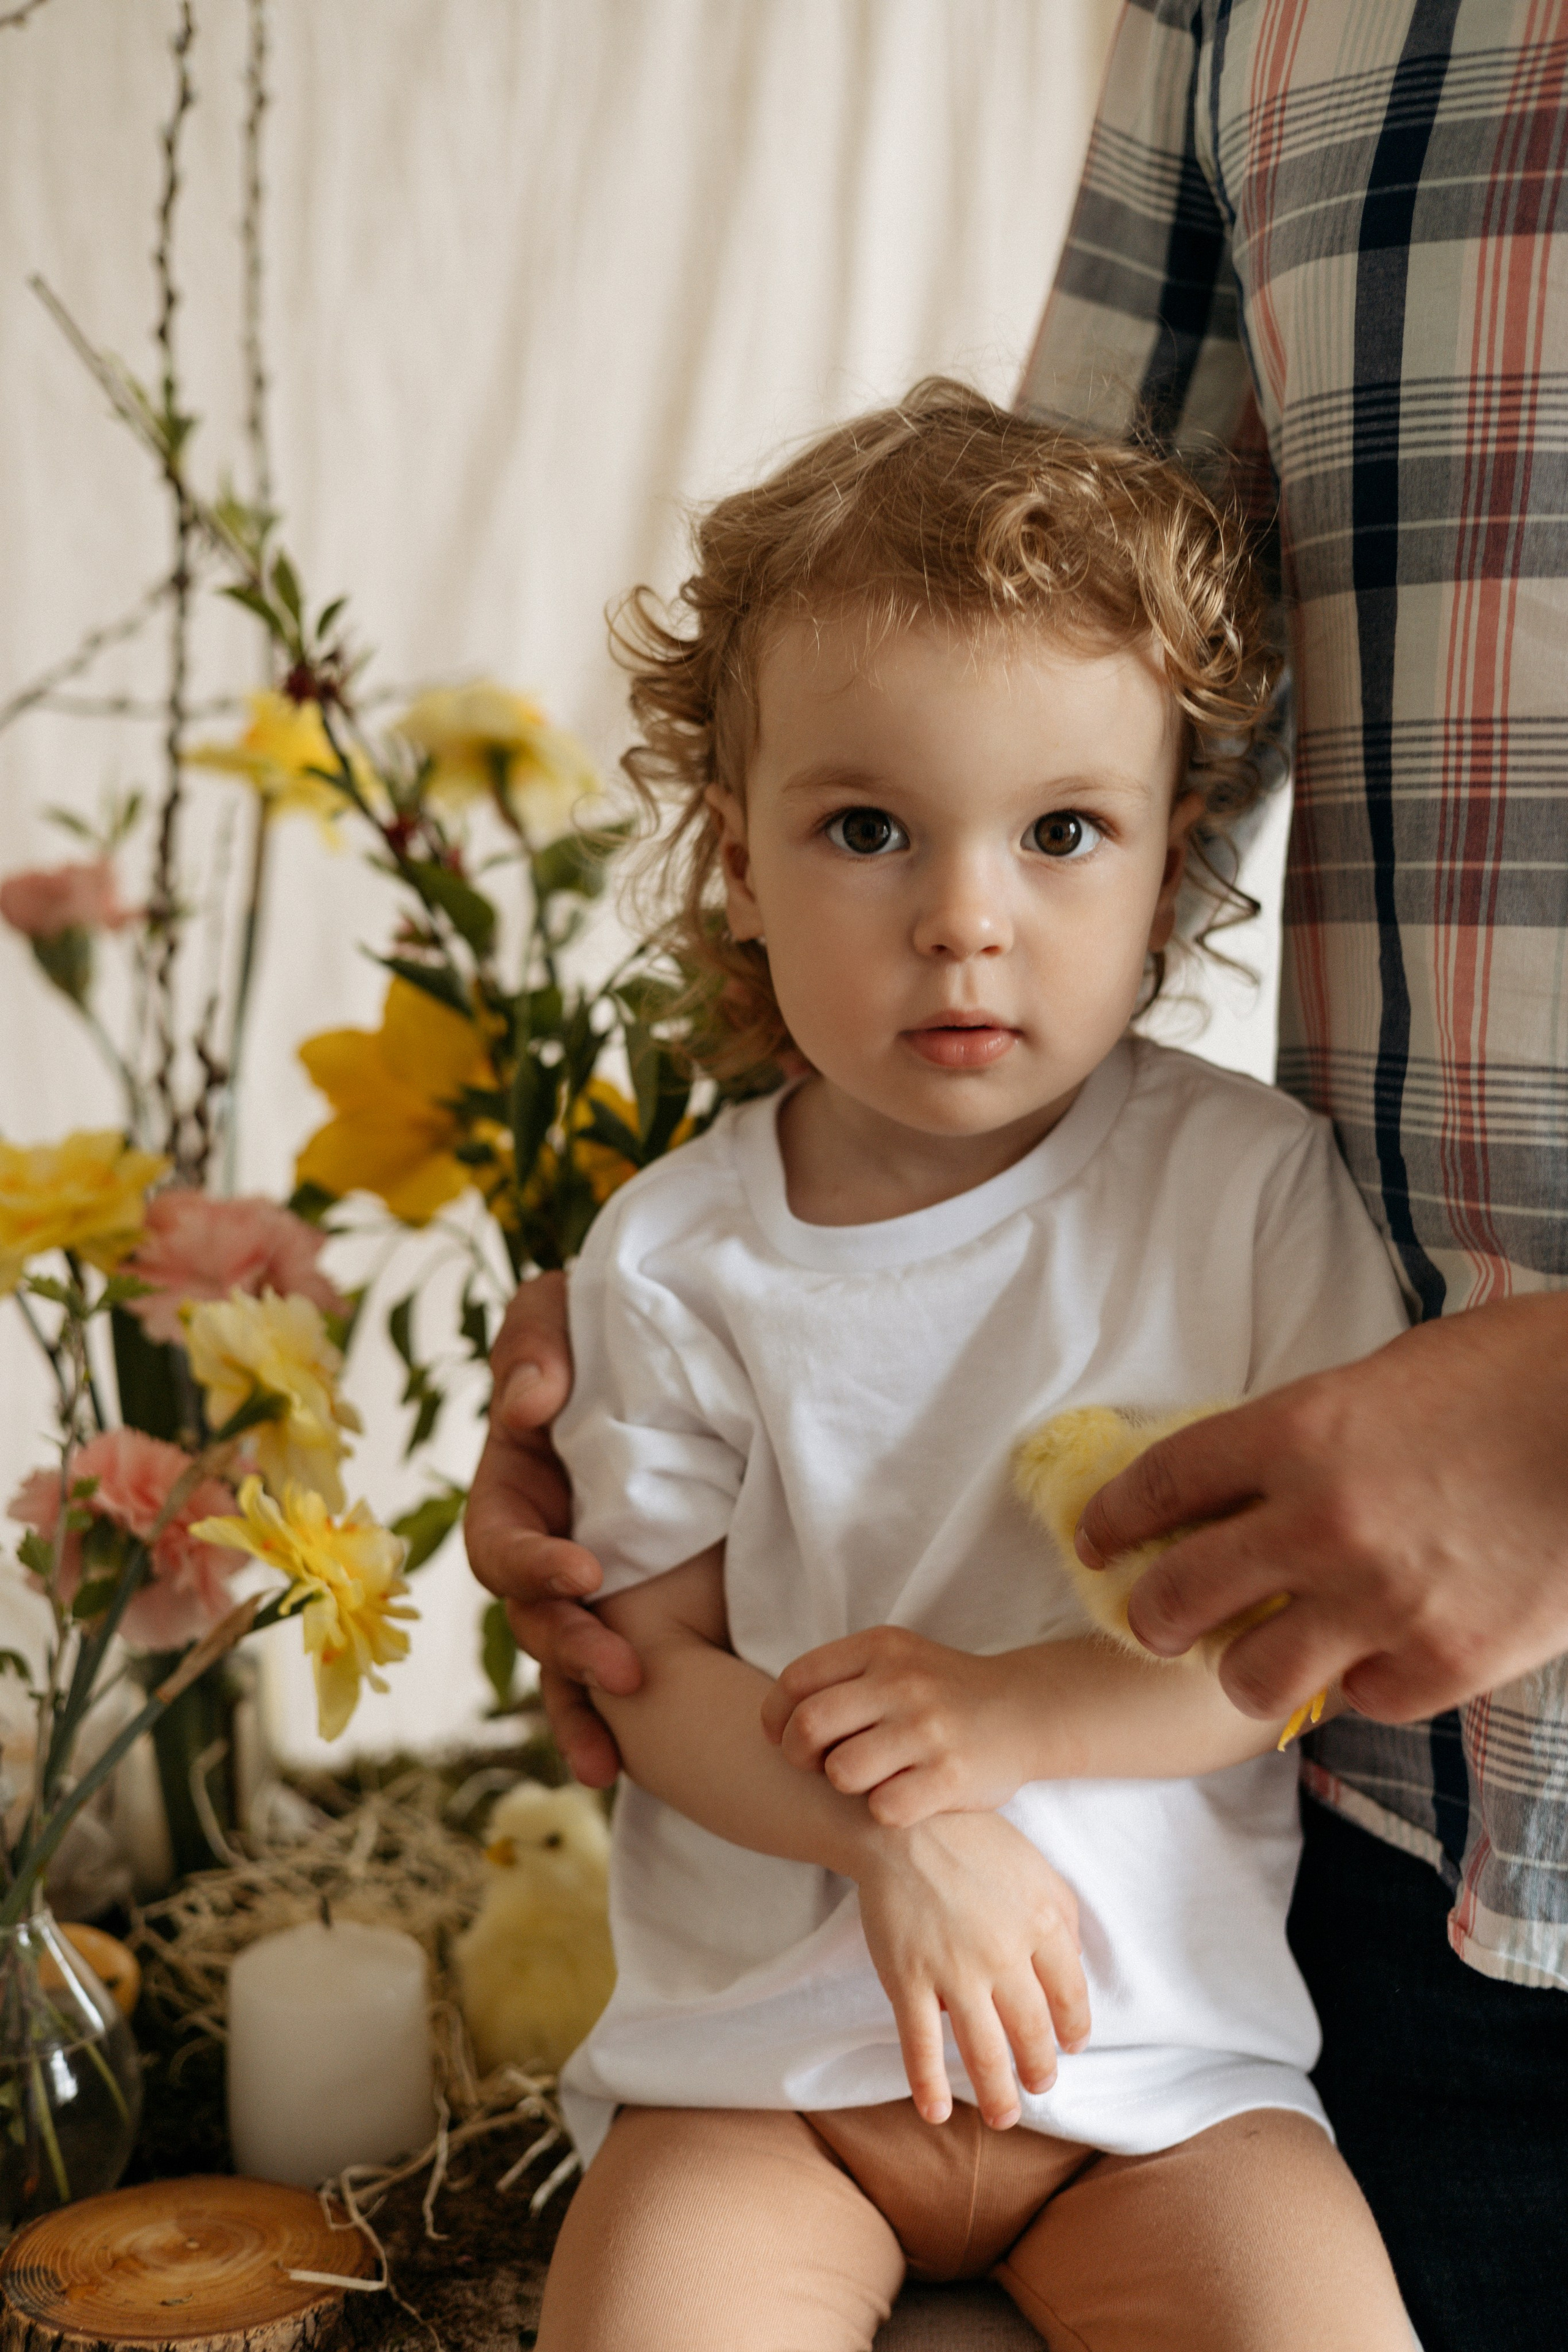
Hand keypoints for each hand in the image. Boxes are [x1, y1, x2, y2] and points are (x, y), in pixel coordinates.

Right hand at [464, 1272, 639, 1784]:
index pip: (501, 1544)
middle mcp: (542, 1550)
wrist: (680, 1338)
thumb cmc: (602, 1324)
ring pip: (566, 1667)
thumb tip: (531, 1402)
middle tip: (626, 1671)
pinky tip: (639, 1767)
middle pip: (531, 1621)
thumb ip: (535, 1346)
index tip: (586, 1571)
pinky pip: (621, 1675)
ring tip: (614, 1761)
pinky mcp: (647, 1605)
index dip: (534, 1565)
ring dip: (585, 1712)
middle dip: (571, 1650)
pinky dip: (624, 1723)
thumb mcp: (559, 1310)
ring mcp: (591, 1587)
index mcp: (512, 1491)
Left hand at [762, 1627, 1029, 1824]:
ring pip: (842, 1772)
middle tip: (815, 1764)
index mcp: (881, 1648)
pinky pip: (884, 1808)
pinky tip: (901, 1798)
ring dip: (844, 1784)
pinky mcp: (950, 1776)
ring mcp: (928, 1730)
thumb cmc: (942, 1692)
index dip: (776, 1716)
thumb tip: (776, 1720)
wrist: (1025, 1711)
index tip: (782, 1735)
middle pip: (810, 1725)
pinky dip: (883, 1811)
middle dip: (799, 1754)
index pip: (796, 1680)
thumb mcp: (895, 1660)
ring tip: (865, 1779)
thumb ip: (840, 1677)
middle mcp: (903, 1683)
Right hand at [853, 1811, 1087, 2129]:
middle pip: (1031, 2032)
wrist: (899, 1821)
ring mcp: (953, 1969)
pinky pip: (920, 2042)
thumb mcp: (1034, 1864)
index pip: (1069, 1995)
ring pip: (982, 2050)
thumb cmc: (972, 1837)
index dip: (1073, 2029)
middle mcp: (1003, 1953)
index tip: (1071, 2047)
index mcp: (1041, 1922)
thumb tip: (1075, 1962)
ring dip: (997, 2093)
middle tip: (1039, 2087)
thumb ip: (1063, 1912)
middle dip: (1038, 2070)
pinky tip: (937, 2111)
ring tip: (1004, 2117)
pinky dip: (928, 2083)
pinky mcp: (907, 1977)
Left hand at [1075, 1293, 1567, 1724]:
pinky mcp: (1446, 1663)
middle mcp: (1319, 1523)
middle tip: (1157, 1619)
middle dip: (1151, 1614)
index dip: (1113, 1519)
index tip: (1096, 1538)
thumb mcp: (1391, 1375)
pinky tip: (1375, 1656)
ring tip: (1261, 1656)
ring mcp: (1380, 1602)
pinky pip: (1360, 1699)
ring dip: (1245, 1667)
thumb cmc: (1521, 1373)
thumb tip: (1263, 1471)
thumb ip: (1314, 1428)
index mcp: (1297, 1431)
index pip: (1160, 1485)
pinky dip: (1360, 1682)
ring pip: (1250, 1675)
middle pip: (1176, 1596)